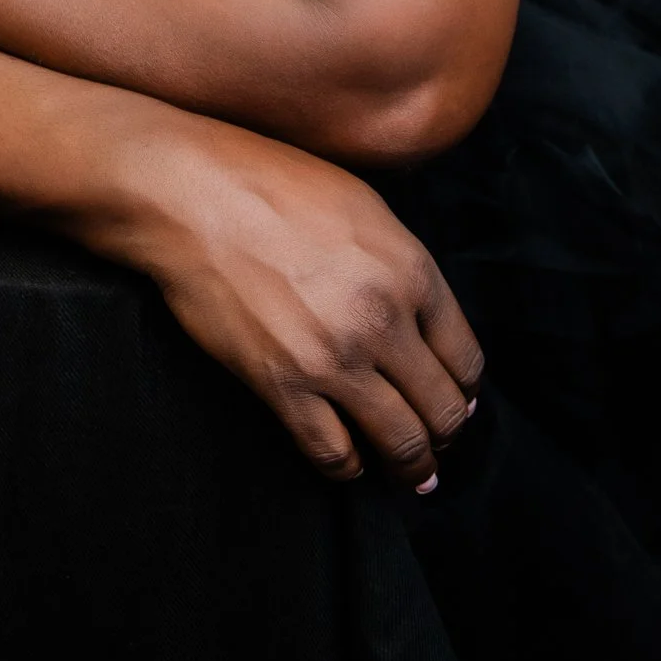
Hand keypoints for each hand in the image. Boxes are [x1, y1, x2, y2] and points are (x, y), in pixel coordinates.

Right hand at [131, 124, 480, 490]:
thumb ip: (404, 265)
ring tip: (411, 475)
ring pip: (399, 442)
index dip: (465, 390)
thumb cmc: (275, 184)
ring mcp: (333, 358)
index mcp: (410, 270)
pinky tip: (350, 460)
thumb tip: (425, 320)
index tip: (457, 402)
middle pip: (441, 408)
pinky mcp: (283, 385)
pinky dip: (348, 466)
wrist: (196, 195)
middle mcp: (383, 320)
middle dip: (446, 436)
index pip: (465, 358)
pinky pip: (333, 452)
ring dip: (411, 467)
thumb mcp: (364, 207)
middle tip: (439, 447)